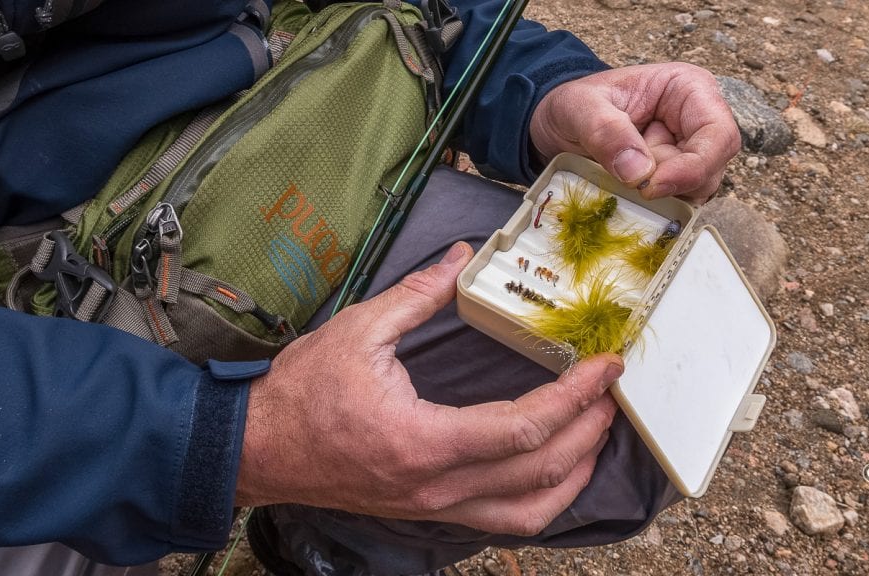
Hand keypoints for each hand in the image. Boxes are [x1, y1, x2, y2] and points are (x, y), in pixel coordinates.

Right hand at [236, 242, 622, 535]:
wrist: (257, 451)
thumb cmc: (299, 395)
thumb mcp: (357, 331)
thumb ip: (417, 294)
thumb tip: (462, 256)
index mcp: (423, 442)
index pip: (523, 430)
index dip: (575, 398)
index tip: (604, 366)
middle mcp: (437, 487)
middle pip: (540, 473)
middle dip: (589, 431)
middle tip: (612, 392)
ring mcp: (434, 508)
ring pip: (530, 513)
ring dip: (576, 475)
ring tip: (597, 433)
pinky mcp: (428, 511)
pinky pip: (502, 519)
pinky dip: (542, 498)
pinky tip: (554, 467)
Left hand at [529, 62, 740, 201]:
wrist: (558, 125)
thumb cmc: (574, 105)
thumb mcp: (578, 108)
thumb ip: (606, 132)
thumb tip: (640, 173)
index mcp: (688, 90)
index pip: (719, 135)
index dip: (695, 166)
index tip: (651, 187)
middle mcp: (697, 122)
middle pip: (712, 169)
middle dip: (671, 183)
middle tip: (627, 180)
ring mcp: (688, 154)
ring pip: (696, 191)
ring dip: (660, 196)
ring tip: (620, 176)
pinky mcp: (672, 179)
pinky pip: (675, 203)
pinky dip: (652, 208)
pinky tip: (623, 191)